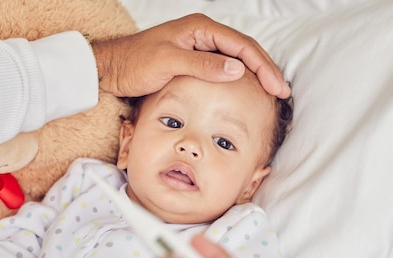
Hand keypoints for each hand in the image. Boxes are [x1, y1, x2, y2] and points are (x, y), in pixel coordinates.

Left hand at [91, 13, 289, 98]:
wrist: (111, 69)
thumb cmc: (134, 62)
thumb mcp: (168, 62)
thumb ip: (202, 65)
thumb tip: (238, 69)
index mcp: (201, 29)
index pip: (242, 46)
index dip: (263, 66)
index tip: (276, 86)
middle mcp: (203, 35)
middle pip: (244, 51)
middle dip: (265, 70)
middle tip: (282, 92)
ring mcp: (198, 48)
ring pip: (236, 60)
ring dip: (255, 75)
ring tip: (271, 93)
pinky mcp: (193, 62)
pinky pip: (222, 69)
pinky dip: (238, 81)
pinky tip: (246, 93)